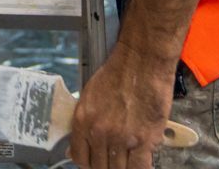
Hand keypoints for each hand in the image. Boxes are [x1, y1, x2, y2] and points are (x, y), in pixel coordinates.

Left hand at [67, 50, 174, 168]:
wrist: (143, 61)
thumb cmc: (119, 72)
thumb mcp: (90, 95)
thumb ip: (83, 124)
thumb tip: (74, 149)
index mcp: (83, 120)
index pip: (79, 157)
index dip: (88, 163)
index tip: (95, 161)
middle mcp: (99, 132)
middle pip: (100, 167)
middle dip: (107, 165)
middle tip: (115, 158)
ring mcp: (122, 138)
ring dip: (123, 166)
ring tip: (129, 157)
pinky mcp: (144, 140)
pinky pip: (139, 168)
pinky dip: (140, 167)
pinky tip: (141, 160)